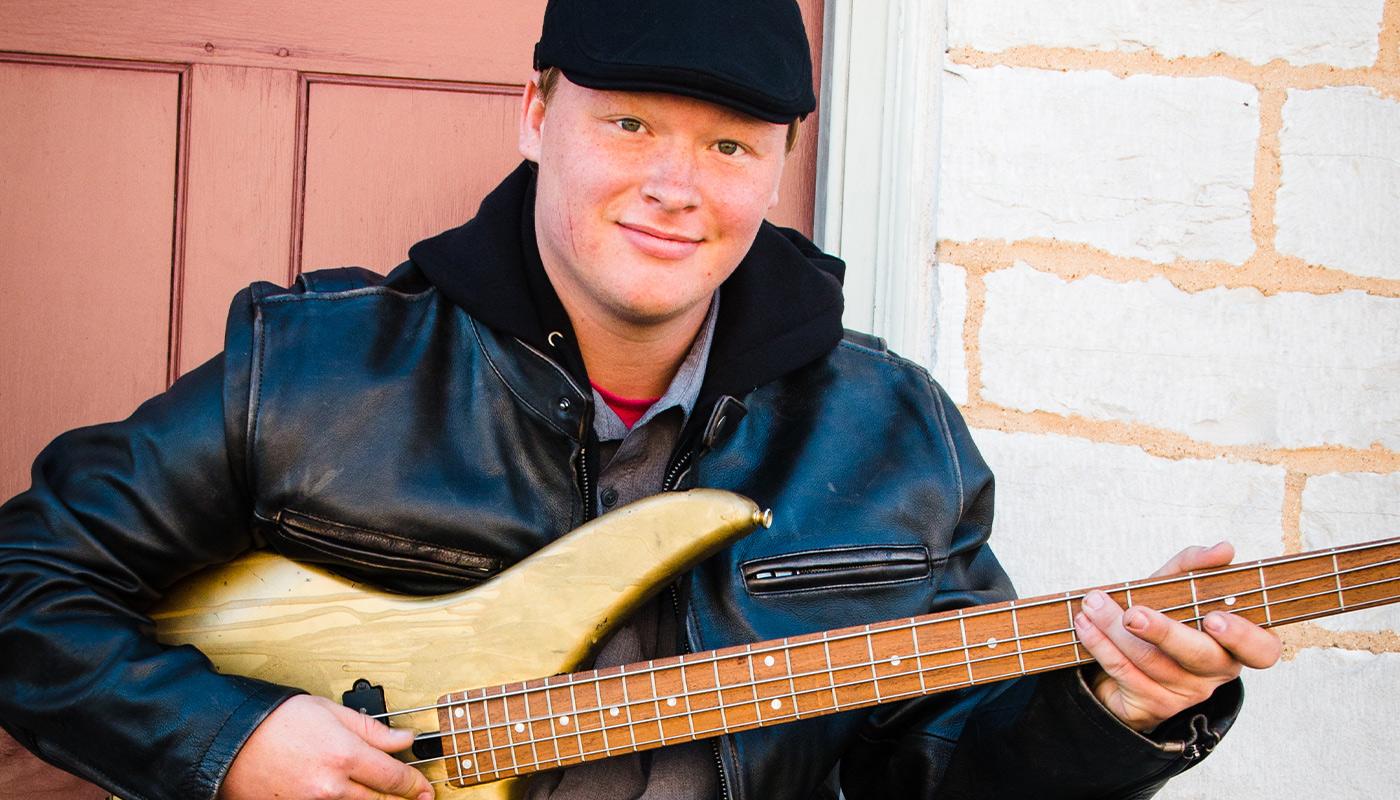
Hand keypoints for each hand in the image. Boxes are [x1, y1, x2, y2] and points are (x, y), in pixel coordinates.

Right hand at [218, 694, 432, 799]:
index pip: (394, 777)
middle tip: (419, 798)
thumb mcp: (330, 712)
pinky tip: (351, 798)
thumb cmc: (276, 722)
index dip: (415, 785)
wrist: (228, 742)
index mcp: (344, 755)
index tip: (425, 788)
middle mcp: (331, 786)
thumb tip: (403, 738)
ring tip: (386, 798)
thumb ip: (372, 729)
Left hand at [1073, 542, 1282, 732]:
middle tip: (1133, 614)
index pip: (1261, 650)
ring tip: (1092, 604)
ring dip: (1114, 629)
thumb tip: (1224, 549)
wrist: (1121, 660)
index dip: (1243, 638)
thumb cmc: (1160, 617)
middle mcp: (1216, 672)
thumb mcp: (1175, 588)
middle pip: (1199, 657)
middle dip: (1163, 633)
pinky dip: (1100, 645)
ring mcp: (1186, 693)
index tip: (1214, 618)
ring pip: (1152, 662)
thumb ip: (1195, 566)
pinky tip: (1085, 625)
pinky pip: (1126, 674)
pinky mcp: (1154, 706)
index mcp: (1234, 643)